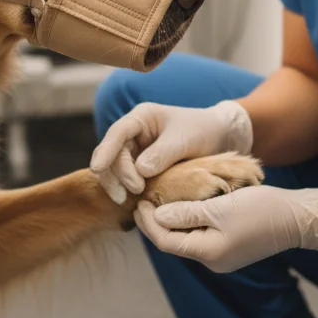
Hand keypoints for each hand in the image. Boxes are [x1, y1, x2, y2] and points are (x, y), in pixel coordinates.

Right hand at [91, 101, 252, 203]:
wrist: (219, 137)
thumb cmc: (203, 130)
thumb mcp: (185, 139)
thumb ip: (162, 154)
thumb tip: (140, 171)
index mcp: (142, 117)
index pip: (117, 133)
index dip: (105, 151)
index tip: (98, 168)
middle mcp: (134, 133)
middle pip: (112, 153)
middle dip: (116, 173)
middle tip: (134, 191)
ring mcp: (136, 150)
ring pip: (115, 168)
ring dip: (119, 183)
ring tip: (133, 197)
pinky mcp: (141, 166)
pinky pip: (127, 177)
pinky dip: (127, 188)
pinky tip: (134, 199)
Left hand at [134, 185, 317, 272]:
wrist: (297, 218)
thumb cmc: (260, 209)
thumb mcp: (218, 206)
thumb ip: (186, 213)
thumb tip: (157, 217)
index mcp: (208, 253)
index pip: (165, 241)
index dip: (148, 223)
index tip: (140, 202)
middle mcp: (213, 261)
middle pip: (174, 243)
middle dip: (158, 223)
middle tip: (146, 198)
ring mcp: (223, 258)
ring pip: (188, 240)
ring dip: (174, 222)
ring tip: (163, 200)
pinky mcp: (231, 250)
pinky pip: (202, 238)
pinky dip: (190, 223)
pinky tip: (187, 207)